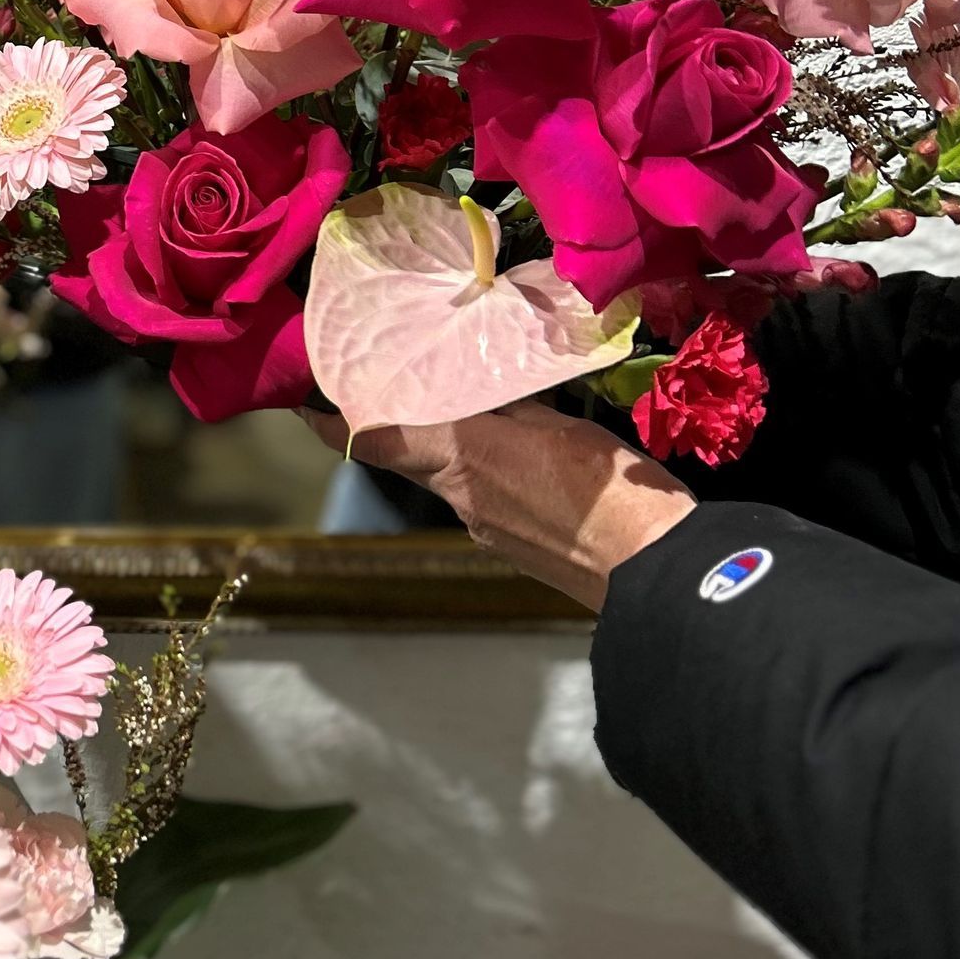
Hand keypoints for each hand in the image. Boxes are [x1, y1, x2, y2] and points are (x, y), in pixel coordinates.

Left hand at [304, 399, 696, 611]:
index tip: (307, 410)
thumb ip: (512, 409)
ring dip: (460, 450)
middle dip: (412, 426)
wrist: (652, 569)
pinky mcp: (512, 547)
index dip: (334, 425)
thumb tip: (486, 396)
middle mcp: (460, 496)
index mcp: (464, 458)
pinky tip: (528, 463)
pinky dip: (492, 476)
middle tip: (417, 388)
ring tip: (492, 418)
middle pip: (415, 455)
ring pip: (453, 477)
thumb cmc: (609, 487)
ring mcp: (484, 528)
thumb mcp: (559, 425)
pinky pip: (485, 500)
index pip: (375, 439)